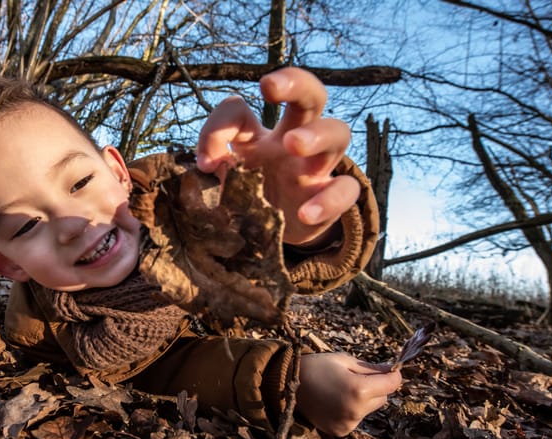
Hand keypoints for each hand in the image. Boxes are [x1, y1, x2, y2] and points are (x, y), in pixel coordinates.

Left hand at [196, 67, 357, 245]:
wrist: (269, 243)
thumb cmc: (246, 204)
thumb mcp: (222, 185)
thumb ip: (212, 167)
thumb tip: (208, 164)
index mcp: (259, 137)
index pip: (241, 110)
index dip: (221, 125)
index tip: (205, 162)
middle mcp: (292, 143)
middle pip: (310, 96)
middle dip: (294, 82)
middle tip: (269, 86)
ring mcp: (316, 169)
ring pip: (338, 132)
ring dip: (317, 133)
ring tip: (293, 145)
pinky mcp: (331, 198)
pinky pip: (346, 189)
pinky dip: (329, 200)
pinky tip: (306, 213)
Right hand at [295, 353, 401, 436]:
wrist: (287, 385)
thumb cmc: (317, 367)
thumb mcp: (344, 360)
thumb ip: (371, 367)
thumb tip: (392, 369)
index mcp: (359, 389)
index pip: (392, 384)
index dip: (392, 375)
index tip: (390, 370)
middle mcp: (356, 410)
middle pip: (383, 398)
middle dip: (376, 387)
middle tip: (355, 377)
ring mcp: (348, 423)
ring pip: (370, 409)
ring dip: (364, 400)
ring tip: (341, 389)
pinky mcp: (341, 431)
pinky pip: (357, 418)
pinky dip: (352, 410)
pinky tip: (335, 401)